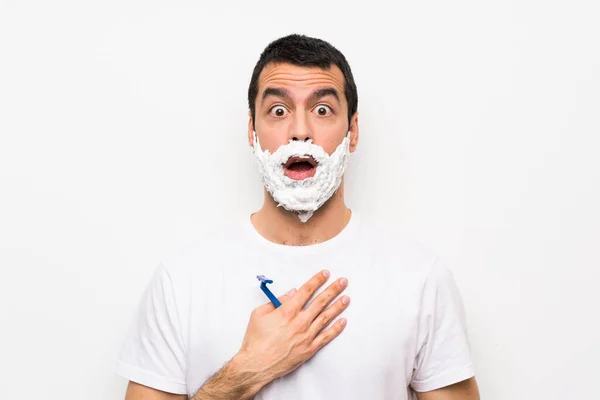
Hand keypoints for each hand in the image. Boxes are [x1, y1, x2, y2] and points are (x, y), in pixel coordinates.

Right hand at [234, 270, 349, 388]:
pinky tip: (343, 321)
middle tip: (343, 282)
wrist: (256, 365)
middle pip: (320, 301)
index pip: (306, 291)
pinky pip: (326, 337)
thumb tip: (292, 293)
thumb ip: (277, 301)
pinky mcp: (309, 349)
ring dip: (337, 306)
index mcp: (287, 311)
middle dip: (333, 290)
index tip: (325, 273)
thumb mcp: (259, 314)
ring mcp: (306, 335)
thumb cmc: (256, 340)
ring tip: (347, 298)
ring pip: (326, 317)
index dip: (317, 280)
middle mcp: (300, 321)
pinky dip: (336, 329)